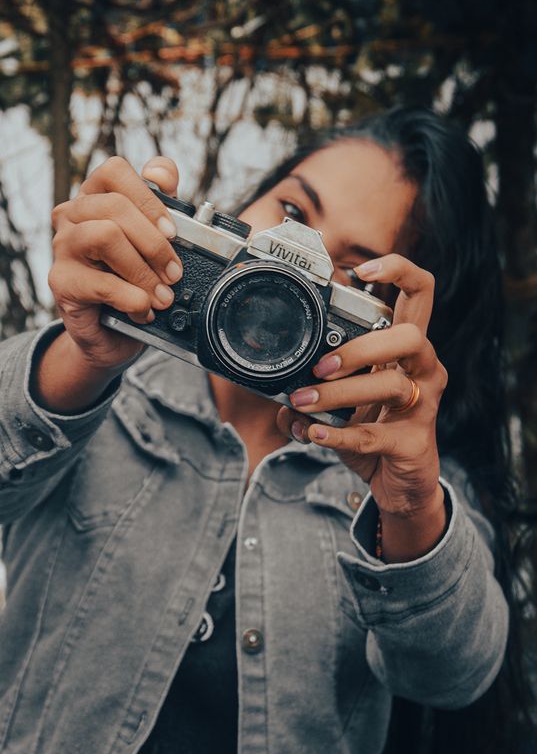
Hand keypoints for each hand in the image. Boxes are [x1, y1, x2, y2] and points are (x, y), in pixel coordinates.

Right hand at [48, 156, 182, 372]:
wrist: (110, 332)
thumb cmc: (133, 279)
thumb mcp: (154, 241)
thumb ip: (162, 203)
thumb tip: (161, 174)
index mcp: (96, 197)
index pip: (114, 171)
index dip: (149, 198)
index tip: (173, 231)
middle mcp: (73, 215)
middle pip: (114, 205)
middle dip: (154, 243)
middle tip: (174, 273)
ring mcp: (63, 246)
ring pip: (105, 235)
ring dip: (143, 270)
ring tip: (161, 295)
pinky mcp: (61, 281)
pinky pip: (102, 283)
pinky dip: (132, 299)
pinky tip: (143, 310)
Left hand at [276, 254, 447, 559]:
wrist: (402, 484)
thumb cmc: (375, 429)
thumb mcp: (343, 400)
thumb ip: (313, 387)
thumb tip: (276, 393)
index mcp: (407, 347)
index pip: (420, 293)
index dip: (398, 271)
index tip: (361, 269)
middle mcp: (424, 368)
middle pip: (410, 336)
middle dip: (361, 347)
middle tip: (319, 366)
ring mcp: (424, 405)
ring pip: (390, 385)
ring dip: (339, 393)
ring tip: (302, 402)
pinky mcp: (414, 442)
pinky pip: (375, 435)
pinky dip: (338, 434)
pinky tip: (313, 434)